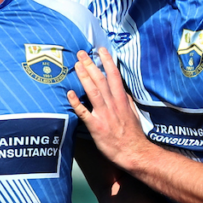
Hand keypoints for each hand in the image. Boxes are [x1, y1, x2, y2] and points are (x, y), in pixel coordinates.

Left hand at [67, 47, 150, 169]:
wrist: (133, 152)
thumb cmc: (132, 134)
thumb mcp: (132, 112)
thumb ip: (125, 99)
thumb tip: (121, 88)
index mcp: (122, 99)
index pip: (114, 76)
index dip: (107, 61)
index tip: (100, 50)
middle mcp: (113, 104)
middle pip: (101, 80)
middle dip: (91, 65)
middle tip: (81, 53)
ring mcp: (104, 114)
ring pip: (93, 92)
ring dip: (84, 77)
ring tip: (76, 65)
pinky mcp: (96, 126)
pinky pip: (84, 113)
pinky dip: (76, 102)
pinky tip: (69, 93)